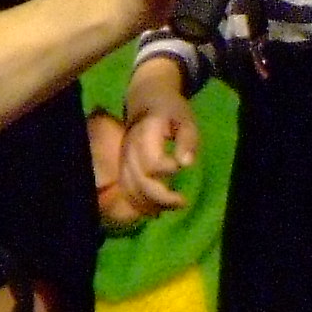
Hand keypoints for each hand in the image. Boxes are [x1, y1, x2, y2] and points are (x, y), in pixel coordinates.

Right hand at [121, 63, 201, 212]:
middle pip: (139, 180)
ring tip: (172, 208)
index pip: (151, 161)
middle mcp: (130, 148)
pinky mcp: (123, 166)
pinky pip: (126, 190)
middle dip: (160, 197)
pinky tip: (155, 211)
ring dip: (150, 204)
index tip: (179, 167)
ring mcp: (124, 158)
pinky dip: (139, 204)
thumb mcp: (186, 119)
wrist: (146, 100)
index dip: (165, 170)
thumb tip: (186, 164)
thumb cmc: (171, 111)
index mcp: (146, 134)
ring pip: (131, 188)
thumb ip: (188, 140)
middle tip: (182, 202)